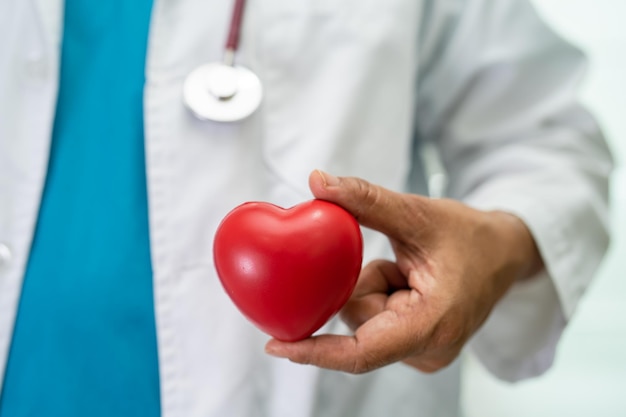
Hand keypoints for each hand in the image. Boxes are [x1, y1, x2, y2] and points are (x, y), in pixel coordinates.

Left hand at [265, 170, 542, 373]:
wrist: (504, 252)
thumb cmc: (471, 236)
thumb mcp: (419, 213)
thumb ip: (367, 199)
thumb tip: (318, 180)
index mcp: (433, 325)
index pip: (362, 351)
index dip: (315, 352)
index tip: (275, 344)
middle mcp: (428, 348)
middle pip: (360, 325)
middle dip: (361, 287)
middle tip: (392, 262)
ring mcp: (423, 349)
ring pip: (364, 319)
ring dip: (372, 285)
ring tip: (408, 268)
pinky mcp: (416, 344)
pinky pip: (374, 319)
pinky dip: (378, 291)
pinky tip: (407, 277)